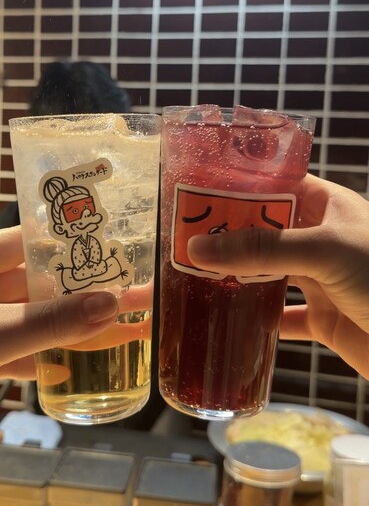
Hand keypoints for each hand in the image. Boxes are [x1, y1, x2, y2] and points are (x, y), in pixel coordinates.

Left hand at [0, 227, 117, 423]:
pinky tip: (79, 363)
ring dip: (69, 327)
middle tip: (128, 291)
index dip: (68, 244)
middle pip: (35, 283)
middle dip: (80, 291)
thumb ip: (47, 323)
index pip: (25, 240)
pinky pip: (19, 350)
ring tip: (119, 324)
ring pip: (31, 320)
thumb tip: (111, 304)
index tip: (110, 249)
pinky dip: (46, 357)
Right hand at [188, 174, 368, 378]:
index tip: (194, 194)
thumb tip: (197, 249)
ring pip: (265, 272)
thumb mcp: (326, 251)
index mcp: (325, 206)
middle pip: (262, 231)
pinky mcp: (321, 316)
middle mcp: (319, 238)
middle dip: (223, 236)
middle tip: (179, 240)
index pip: (272, 184)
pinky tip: (226, 320)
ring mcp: (319, 278)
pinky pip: (279, 315)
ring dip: (233, 277)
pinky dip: (254, 319)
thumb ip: (263, 249)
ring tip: (190, 279)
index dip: (236, 187)